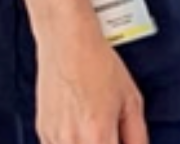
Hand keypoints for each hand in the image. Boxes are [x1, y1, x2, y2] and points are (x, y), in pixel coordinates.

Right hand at [35, 28, 147, 143]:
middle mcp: (72, 140)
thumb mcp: (131, 100)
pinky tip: (82, 129)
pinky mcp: (42, 133)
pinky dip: (74, 142)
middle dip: (106, 143)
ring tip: (97, 129)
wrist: (67, 45)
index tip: (123, 141)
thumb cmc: (97, 65)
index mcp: (97, 134)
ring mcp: (52, 138)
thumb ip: (137, 134)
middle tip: (113, 135)